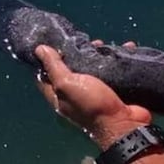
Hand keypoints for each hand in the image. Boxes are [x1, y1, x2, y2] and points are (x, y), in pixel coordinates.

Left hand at [34, 45, 151, 146]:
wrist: (122, 123)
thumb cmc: (91, 104)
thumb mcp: (68, 84)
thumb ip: (54, 67)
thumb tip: (39, 49)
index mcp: (59, 96)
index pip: (44, 75)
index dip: (45, 59)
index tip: (51, 42)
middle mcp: (74, 95)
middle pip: (71, 69)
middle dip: (76, 53)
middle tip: (83, 40)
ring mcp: (94, 94)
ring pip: (93, 68)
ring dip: (98, 54)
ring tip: (102, 43)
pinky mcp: (112, 91)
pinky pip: (113, 70)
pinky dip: (118, 59)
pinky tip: (124, 48)